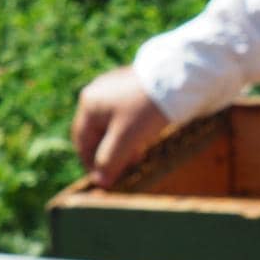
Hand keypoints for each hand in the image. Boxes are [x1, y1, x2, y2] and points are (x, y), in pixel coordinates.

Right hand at [71, 65, 171, 188]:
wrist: (177, 78)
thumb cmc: (146, 109)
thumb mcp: (125, 139)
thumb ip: (109, 161)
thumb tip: (100, 181)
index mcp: (90, 104)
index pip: (82, 141)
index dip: (91, 163)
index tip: (103, 180)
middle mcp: (99, 93)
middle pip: (97, 132)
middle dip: (109, 154)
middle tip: (121, 172)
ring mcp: (116, 87)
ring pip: (113, 124)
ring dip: (121, 144)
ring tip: (135, 160)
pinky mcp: (134, 86)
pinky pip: (126, 114)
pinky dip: (131, 131)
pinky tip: (143, 141)